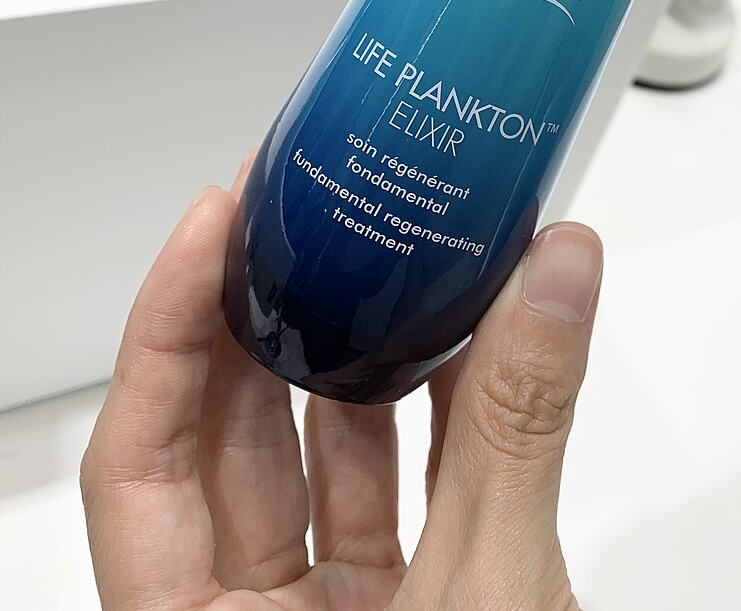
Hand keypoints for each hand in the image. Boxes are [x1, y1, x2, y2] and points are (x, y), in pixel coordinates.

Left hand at [81, 161, 600, 610]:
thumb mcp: (494, 601)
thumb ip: (520, 433)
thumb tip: (554, 276)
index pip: (141, 461)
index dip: (168, 326)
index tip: (216, 220)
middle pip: (230, 443)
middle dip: (269, 315)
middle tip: (304, 212)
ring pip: (323, 461)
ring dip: (360, 356)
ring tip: (387, 255)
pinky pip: (408, 488)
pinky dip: (437, 410)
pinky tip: (464, 341)